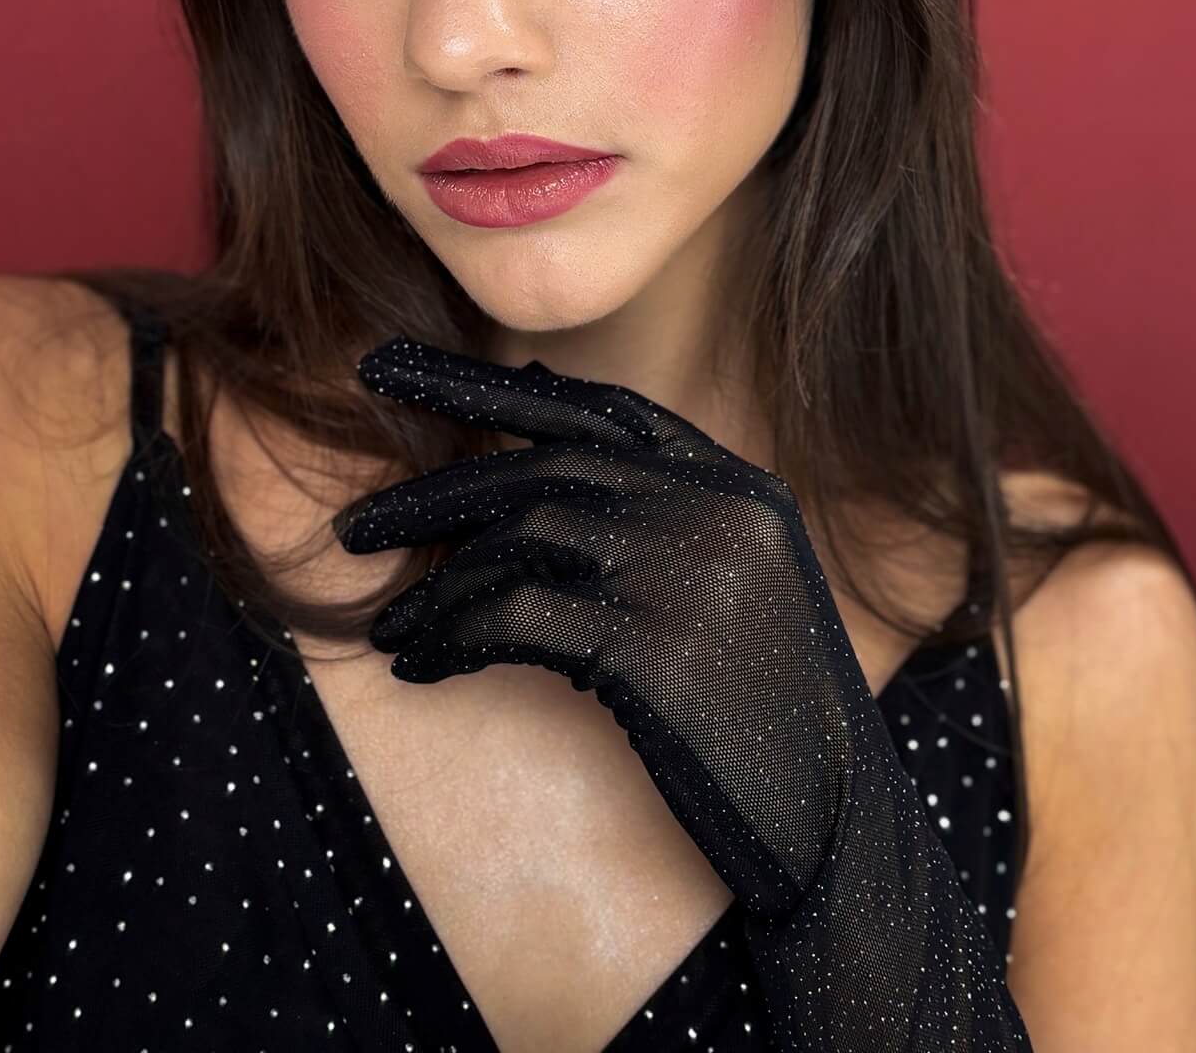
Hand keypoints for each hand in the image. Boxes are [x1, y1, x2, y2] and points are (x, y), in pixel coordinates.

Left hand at [335, 333, 864, 920]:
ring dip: (436, 584)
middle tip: (354, 527)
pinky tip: (419, 668)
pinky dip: (451, 637)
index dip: (489, 387)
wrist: (841, 824)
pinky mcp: (651, 647)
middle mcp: (711, 506)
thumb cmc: (774, 709)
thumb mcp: (742, 582)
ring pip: (518, 537)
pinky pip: (512, 619)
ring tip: (386, 625)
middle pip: (542, 466)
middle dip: (434, 492)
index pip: (595, 409)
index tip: (396, 371)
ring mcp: (685, 570)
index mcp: (734, 483)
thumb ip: (668, 515)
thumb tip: (544, 447)